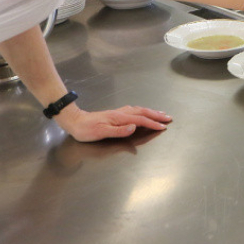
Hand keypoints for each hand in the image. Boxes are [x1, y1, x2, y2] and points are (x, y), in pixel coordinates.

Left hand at [56, 104, 171, 142]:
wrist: (75, 121)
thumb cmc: (86, 130)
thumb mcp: (101, 133)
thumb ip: (119, 130)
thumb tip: (134, 127)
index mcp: (120, 118)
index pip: (141, 120)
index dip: (153, 124)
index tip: (163, 127)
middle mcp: (121, 113)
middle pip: (143, 112)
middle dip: (157, 115)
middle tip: (169, 118)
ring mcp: (119, 112)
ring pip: (139, 110)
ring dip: (151, 112)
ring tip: (160, 114)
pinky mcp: (116, 113)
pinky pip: (134, 110)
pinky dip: (143, 111)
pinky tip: (142, 112)